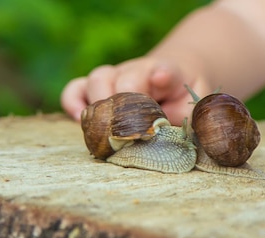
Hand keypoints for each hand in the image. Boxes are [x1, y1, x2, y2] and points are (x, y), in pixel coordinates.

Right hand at [60, 57, 211, 124]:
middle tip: (127, 129)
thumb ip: (182, 121)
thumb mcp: (191, 110)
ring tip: (104, 130)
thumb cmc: (181, 100)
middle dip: (122, 103)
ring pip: (97, 79)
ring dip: (98, 105)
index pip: (165, 70)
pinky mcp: (95, 87)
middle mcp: (136, 71)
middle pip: (122, 78)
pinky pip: (75, 89)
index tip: (161, 78)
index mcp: (167, 74)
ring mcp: (114, 76)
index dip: (162, 75)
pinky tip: (81, 122)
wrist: (171, 80)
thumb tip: (167, 139)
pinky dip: (73, 103)